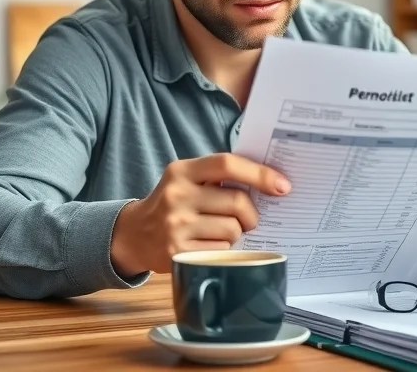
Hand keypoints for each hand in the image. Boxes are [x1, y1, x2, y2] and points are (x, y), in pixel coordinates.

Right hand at [109, 153, 290, 277]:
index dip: (259, 174)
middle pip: (237, 201)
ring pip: (232, 229)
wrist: (133, 235)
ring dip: (236, 232)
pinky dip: (223, 248)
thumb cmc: (173, 204)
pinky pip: (221, 250)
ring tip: (221, 231)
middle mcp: (176, 195)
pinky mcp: (178, 252)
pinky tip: (208, 244)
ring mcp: (176, 225)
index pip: (227, 164)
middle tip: (248, 218)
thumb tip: (271, 182)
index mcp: (182, 171)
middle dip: (250, 213)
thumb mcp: (187, 181)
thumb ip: (219, 177)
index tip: (283, 186)